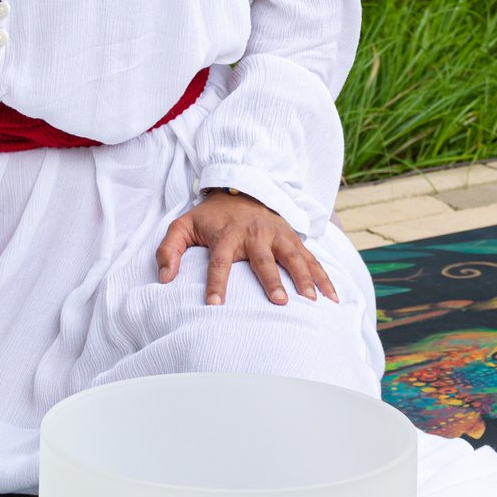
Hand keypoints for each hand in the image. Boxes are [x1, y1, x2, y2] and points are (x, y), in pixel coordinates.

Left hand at [156, 190, 337, 307]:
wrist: (240, 190)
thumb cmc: (210, 218)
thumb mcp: (183, 226)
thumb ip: (169, 250)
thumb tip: (164, 279)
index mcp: (226, 235)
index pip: (218, 261)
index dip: (216, 283)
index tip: (214, 305)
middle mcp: (254, 234)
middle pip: (263, 259)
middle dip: (271, 280)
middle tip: (279, 302)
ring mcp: (277, 235)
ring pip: (293, 257)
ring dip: (304, 278)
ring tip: (312, 300)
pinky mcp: (293, 238)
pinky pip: (311, 258)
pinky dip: (324, 277)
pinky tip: (332, 298)